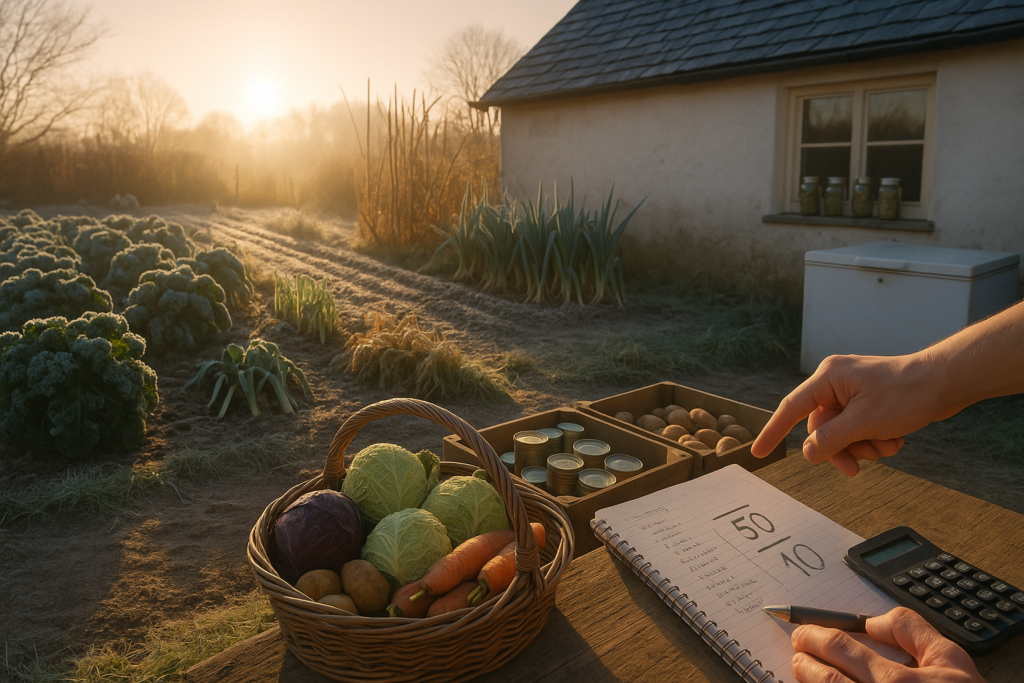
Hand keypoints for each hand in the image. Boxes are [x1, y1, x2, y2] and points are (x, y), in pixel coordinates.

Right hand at [751, 353, 955, 474]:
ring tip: (886, 446)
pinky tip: (894, 440)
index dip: (773, 432)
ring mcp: (853, 393)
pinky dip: (874, 440)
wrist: (946, 382)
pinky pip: (858, 430)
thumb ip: (830, 440)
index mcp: (828, 378)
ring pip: (842, 433)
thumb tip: (808, 453)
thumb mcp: (863, 423)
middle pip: (820, 428)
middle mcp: (836, 383)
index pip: (791, 409)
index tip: (758, 453)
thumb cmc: (907, 394)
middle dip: (840, 449)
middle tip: (855, 468)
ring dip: (862, 446)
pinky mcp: (869, 402)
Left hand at [790, 606, 984, 682]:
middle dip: (804, 660)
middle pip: (824, 679)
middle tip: (798, 649)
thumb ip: (911, 630)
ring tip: (803, 669)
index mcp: (896, 682)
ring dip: (808, 681)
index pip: (839, 649)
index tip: (803, 632)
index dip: (814, 636)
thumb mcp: (949, 659)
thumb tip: (873, 621)